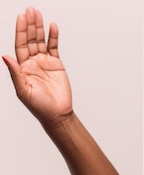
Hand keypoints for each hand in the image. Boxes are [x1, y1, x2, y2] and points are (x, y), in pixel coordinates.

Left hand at [3, 7, 71, 126]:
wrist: (57, 115)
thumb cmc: (39, 107)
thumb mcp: (23, 91)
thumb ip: (15, 73)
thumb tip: (5, 57)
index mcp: (22, 67)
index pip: (20, 45)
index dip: (20, 31)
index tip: (22, 18)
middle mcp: (32, 62)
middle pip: (30, 39)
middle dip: (30, 25)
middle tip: (31, 11)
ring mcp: (44, 62)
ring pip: (41, 41)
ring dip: (40, 28)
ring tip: (38, 14)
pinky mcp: (56, 64)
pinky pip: (54, 47)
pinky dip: (53, 37)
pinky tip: (52, 27)